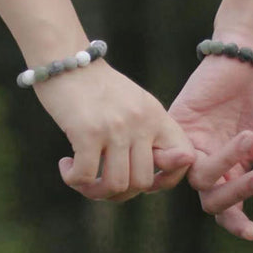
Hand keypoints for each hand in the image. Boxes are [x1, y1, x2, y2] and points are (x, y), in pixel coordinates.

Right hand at [34, 60, 194, 200]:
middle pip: (143, 182)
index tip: (141, 177)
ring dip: (94, 191)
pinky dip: (73, 180)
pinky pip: (86, 177)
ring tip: (82, 177)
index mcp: (156, 115)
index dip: (168, 178)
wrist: (68, 60)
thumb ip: (148, 135)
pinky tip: (67, 166)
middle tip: (100, 179)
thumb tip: (156, 178)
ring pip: (116, 186)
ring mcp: (116, 127)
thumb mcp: (133, 104)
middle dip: (121, 192)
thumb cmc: (98, 87)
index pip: (185, 157)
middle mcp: (141, 121)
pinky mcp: (88, 132)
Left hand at [168, 37, 252, 239]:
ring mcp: (193, 144)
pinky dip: (191, 157)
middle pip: (210, 199)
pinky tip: (212, 147)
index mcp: (234, 171)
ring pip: (199, 178)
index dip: (238, 223)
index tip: (252, 233)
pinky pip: (177, 153)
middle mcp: (211, 162)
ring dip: (227, 165)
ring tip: (250, 137)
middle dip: (234, 196)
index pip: (229, 207)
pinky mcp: (178, 125)